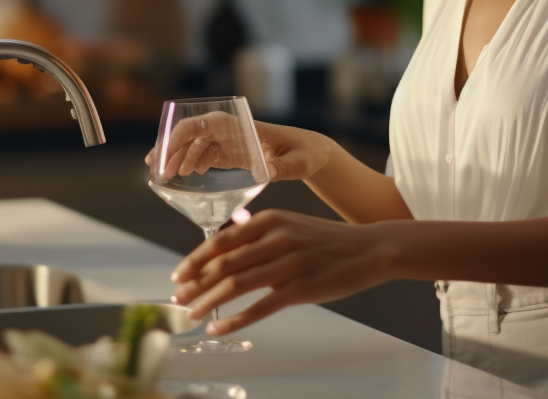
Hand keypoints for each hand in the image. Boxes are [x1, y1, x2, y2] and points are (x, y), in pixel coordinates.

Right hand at [143, 118, 330, 182]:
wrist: (312, 154)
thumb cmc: (306, 153)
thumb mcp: (297, 162)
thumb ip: (283, 168)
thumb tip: (269, 173)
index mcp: (243, 127)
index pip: (204, 124)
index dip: (181, 135)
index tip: (166, 151)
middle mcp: (233, 131)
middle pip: (193, 133)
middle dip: (171, 147)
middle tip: (155, 167)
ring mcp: (230, 143)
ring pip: (195, 145)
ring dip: (178, 158)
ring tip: (165, 176)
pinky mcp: (232, 155)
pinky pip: (205, 156)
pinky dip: (191, 164)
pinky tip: (184, 175)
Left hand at [168, 209, 396, 334]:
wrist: (370, 249)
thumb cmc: (327, 239)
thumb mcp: (291, 223)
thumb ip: (259, 231)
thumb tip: (225, 239)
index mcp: (269, 220)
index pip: (220, 241)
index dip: (194, 260)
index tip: (178, 276)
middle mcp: (276, 238)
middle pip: (222, 264)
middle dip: (195, 284)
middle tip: (177, 300)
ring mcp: (289, 264)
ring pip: (236, 285)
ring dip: (208, 302)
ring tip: (192, 315)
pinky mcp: (301, 288)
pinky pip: (260, 307)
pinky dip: (236, 319)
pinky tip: (219, 327)